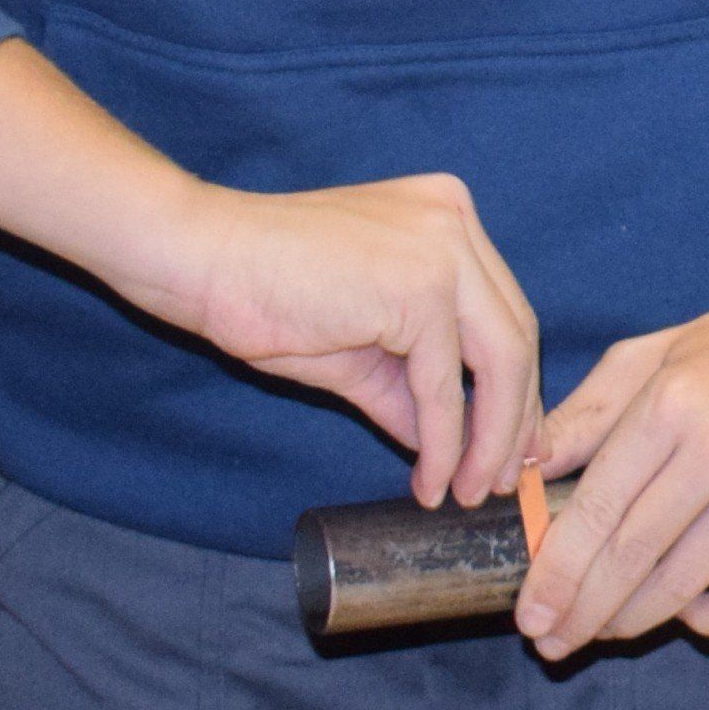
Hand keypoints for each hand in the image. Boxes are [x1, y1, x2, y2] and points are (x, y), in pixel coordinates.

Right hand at [157, 177, 541, 512]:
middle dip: (513, 416)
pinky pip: (443, 382)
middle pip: (514, 334)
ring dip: (489, 438)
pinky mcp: (420, 288)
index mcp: (449, 218)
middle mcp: (458, 224)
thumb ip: (407, 386)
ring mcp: (445, 250)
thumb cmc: (261, 292)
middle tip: (503, 479)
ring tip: (471, 491)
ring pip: (499, 358)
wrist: (194, 257)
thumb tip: (445, 445)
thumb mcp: (355, 345)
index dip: (512, 383)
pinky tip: (433, 482)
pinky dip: (444, 441)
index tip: (512, 441)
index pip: (502, 311)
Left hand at [518, 265, 708, 656]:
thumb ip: (585, 414)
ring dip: (635, 620)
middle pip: (634, 555)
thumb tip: (525, 475)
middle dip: (582, 609)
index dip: (557, 571)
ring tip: (606, 630)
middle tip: (552, 640)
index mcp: (675, 401)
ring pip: (687, 582)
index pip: (599, 509)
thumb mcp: (652, 354)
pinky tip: (689, 613)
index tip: (531, 612)